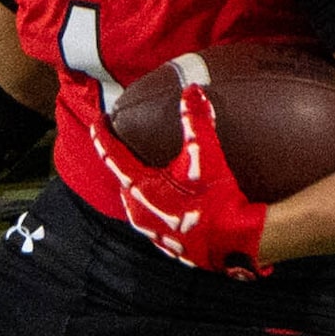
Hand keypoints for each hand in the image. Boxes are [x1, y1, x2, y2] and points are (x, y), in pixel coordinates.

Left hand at [94, 82, 269, 277]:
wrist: (236, 242)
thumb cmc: (217, 200)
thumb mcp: (206, 156)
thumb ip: (196, 121)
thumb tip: (192, 91)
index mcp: (141, 188)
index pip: (112, 156)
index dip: (103, 136)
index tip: (98, 121)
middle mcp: (139, 212)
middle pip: (124, 181)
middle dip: (126, 164)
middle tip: (131, 149)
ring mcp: (151, 231)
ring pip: (137, 203)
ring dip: (142, 188)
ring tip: (153, 175)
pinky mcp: (166, 244)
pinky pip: (153, 221)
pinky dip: (158, 208)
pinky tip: (173, 203)